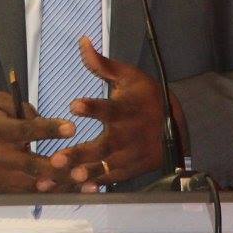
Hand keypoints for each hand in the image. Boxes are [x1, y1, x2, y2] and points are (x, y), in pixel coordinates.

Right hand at [0, 91, 78, 192]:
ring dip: (59, 185)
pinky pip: (27, 194)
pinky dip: (48, 193)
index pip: (23, 130)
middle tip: (80, 168)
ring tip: (85, 185)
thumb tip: (43, 119)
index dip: (47, 129)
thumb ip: (20, 106)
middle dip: (56, 168)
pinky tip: (70, 191)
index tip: (71, 128)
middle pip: (29, 165)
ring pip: (31, 184)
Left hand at [48, 37, 183, 191]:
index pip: (109, 107)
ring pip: (107, 166)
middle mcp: (130, 133)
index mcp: (127, 108)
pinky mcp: (134, 168)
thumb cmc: (144, 95)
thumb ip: (101, 64)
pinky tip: (78, 191)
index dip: (92, 107)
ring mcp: (132, 154)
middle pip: (104, 145)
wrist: (174, 122)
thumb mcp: (127, 76)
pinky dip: (98, 186)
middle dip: (81, 153)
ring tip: (68, 179)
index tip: (74, 105)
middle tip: (58, 159)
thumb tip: (82, 41)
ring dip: (87, 173)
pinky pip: (114, 179)